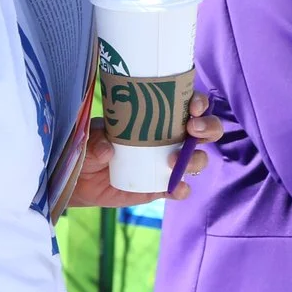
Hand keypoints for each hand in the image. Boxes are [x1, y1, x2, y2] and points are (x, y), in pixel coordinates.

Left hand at [68, 92, 221, 209]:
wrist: (82, 178)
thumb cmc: (91, 145)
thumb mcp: (90, 135)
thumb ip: (96, 139)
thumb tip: (108, 149)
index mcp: (160, 116)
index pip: (189, 104)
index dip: (199, 102)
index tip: (193, 106)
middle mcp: (171, 138)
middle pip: (206, 130)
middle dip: (209, 127)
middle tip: (192, 130)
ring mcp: (169, 163)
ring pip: (198, 159)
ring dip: (195, 159)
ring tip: (173, 162)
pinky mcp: (161, 187)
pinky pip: (180, 188)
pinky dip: (182, 189)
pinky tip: (176, 188)